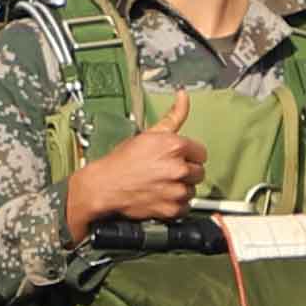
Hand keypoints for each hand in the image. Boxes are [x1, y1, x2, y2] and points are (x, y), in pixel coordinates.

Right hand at [60, 106, 199, 236]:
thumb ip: (173, 116)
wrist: (105, 186)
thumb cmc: (122, 161)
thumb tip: (183, 97)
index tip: (177, 158)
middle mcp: (179, 168)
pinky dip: (176, 204)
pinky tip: (162, 196)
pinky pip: (185, 207)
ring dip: (181, 188)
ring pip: (192, 189)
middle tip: (166, 171)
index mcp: (175, 146)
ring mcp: (176, 190)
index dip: (188, 155)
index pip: (201, 152)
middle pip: (199, 171)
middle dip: (185, 171)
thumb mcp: (149, 133)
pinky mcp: (172, 209)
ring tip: (162, 183)